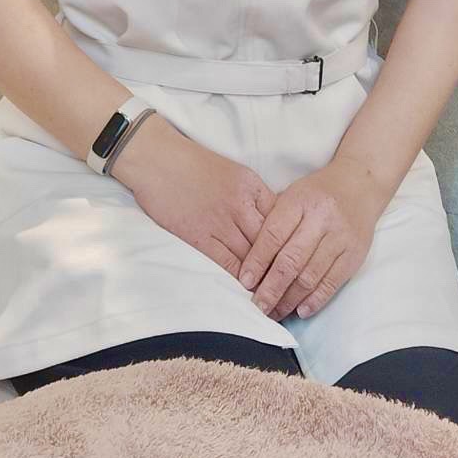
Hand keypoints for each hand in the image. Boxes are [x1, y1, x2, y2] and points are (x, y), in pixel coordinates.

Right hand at [112, 119, 278, 281]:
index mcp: (252, 185)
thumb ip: (255, 196)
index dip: (292, 243)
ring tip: (274, 297)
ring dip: (263, 278)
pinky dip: (239, 279)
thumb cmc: (194, 164)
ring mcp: (220, 221)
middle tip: (292, 289)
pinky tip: (247, 291)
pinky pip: (226, 262)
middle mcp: (241, 204)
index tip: (299, 262)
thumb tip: (274, 223)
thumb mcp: (234, 172)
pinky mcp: (199, 236)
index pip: (282, 219)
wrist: (158, 159)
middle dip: (282, 266)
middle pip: (271, 242)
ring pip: (251, 256)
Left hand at [236, 157, 388, 321]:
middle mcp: (322, 218)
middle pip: (291, 260)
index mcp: (300, 200)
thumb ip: (273, 222)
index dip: (257, 261)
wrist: (359, 184)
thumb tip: (250, 263)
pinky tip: (301, 310)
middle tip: (258, 307)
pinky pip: (332, 282)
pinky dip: (315, 300)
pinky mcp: (355, 254)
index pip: (274, 235)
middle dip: (271, 288)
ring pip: (310, 276)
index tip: (244, 281)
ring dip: (290, 299)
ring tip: (275, 312)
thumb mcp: (292, 195)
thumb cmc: (317, 193)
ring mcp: (341, 237)